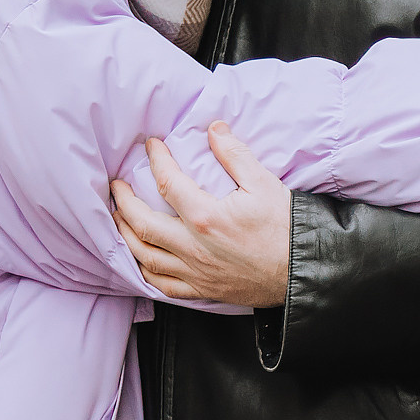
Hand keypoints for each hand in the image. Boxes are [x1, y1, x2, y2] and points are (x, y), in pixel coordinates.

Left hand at [112, 122, 292, 306]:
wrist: (303, 272)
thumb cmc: (285, 228)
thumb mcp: (264, 184)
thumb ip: (235, 155)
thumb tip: (214, 129)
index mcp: (206, 217)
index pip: (167, 183)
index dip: (156, 160)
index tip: (150, 146)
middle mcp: (193, 247)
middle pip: (142, 224)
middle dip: (123, 202)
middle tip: (116, 186)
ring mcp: (196, 272)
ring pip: (146, 257)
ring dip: (125, 236)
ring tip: (118, 219)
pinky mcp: (203, 290)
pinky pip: (163, 285)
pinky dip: (145, 272)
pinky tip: (141, 259)